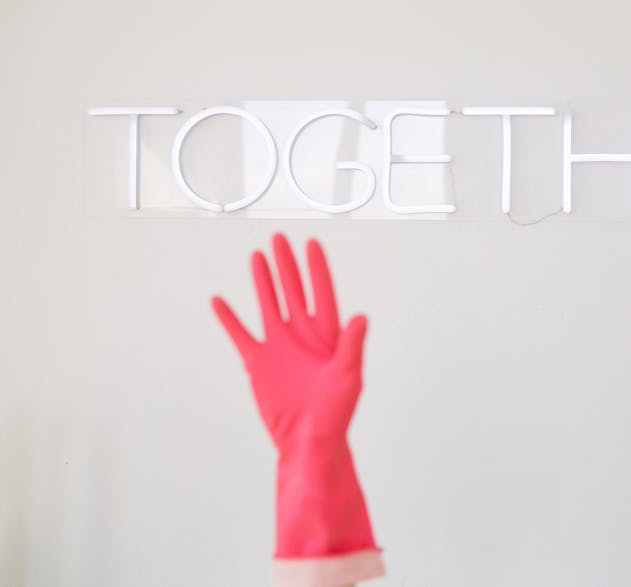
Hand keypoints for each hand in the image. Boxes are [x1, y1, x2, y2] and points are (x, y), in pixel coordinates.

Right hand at [212, 234, 366, 452]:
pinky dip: (229, 319)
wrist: (309, 441)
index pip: (322, 293)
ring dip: (262, 282)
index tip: (311, 243)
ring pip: (268, 304)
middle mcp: (302, 334)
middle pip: (293, 290)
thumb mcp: (348, 377)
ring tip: (256, 256)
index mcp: (327, 335)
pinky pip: (241, 334)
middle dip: (287, 265)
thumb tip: (361, 316)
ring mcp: (279, 346)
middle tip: (279, 239)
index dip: (316, 268)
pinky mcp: (258, 362)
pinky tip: (219, 300)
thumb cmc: (335, 413)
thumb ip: (352, 346)